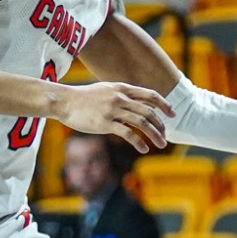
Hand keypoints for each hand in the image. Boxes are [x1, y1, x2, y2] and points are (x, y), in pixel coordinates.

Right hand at [54, 81, 173, 152]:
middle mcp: (120, 97)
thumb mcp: (106, 90)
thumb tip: (136, 103)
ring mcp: (113, 110)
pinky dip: (139, 142)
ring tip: (161, 144)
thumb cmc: (84, 98)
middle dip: (161, 125)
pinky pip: (128, 134)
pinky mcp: (105, 123)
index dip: (164, 104)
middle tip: (165, 136)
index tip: (172, 114)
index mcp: (122, 88)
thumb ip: (122, 94)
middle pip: (149, 111)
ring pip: (142, 123)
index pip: (150, 95)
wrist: (64, 101)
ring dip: (155, 135)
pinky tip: (144, 149)